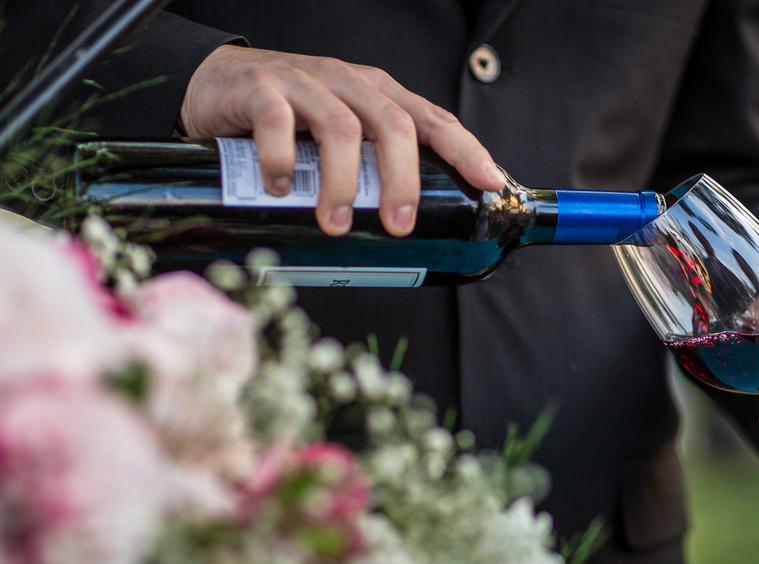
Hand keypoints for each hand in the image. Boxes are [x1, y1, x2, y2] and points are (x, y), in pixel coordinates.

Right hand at [179, 45, 506, 235]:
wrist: (214, 84)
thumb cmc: (288, 121)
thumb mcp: (339, 140)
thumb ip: (371, 167)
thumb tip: (408, 230)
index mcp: (377, 96)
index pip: (432, 119)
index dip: (465, 149)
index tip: (489, 182)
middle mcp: (347, 83)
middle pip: (393, 127)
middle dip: (402, 181)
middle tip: (398, 226)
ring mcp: (304, 83)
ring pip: (341, 129)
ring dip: (344, 184)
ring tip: (337, 224)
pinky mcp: (259, 89)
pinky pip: (277, 122)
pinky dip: (282, 160)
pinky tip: (283, 190)